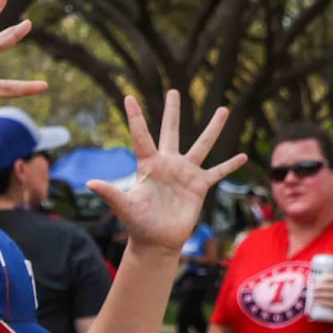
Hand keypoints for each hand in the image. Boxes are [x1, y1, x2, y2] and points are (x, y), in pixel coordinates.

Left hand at [89, 91, 240, 254]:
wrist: (157, 241)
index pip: (141, 136)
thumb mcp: (124, 207)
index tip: (128, 97)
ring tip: (223, 109)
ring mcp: (185, 173)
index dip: (135, 117)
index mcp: (148, 165)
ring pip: (202, 145)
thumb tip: (89, 183)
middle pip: (171, 131)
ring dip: (213, 128)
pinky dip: (230, 165)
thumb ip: (110, 193)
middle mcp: (168, 164)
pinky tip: (242, 156)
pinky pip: (217, 172)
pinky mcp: (199, 186)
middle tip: (173, 91)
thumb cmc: (138, 224)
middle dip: (172, 112)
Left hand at [309, 271, 332, 317]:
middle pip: (332, 286)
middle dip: (321, 287)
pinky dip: (324, 302)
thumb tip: (318, 281)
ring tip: (313, 295)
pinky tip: (318, 302)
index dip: (327, 277)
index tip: (318, 278)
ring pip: (331, 295)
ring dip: (320, 295)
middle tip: (312, 288)